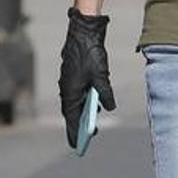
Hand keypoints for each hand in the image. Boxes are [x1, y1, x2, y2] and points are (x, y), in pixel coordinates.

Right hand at [58, 7, 116, 147]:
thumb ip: (105, 93)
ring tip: (92, 123)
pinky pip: (77, 92)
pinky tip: (94, 102)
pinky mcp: (74, 73)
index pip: (72, 118)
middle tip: (87, 137)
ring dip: (83, 112)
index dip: (74, 133)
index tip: (77, 146)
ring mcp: (69, 80)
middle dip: (79, 125)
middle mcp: (67, 88)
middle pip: (72, 112)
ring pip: (75, 101)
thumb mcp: (101, 75)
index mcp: (70, 91)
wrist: (83, 31)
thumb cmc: (90, 53)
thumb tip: (110, 107)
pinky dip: (84, 100)